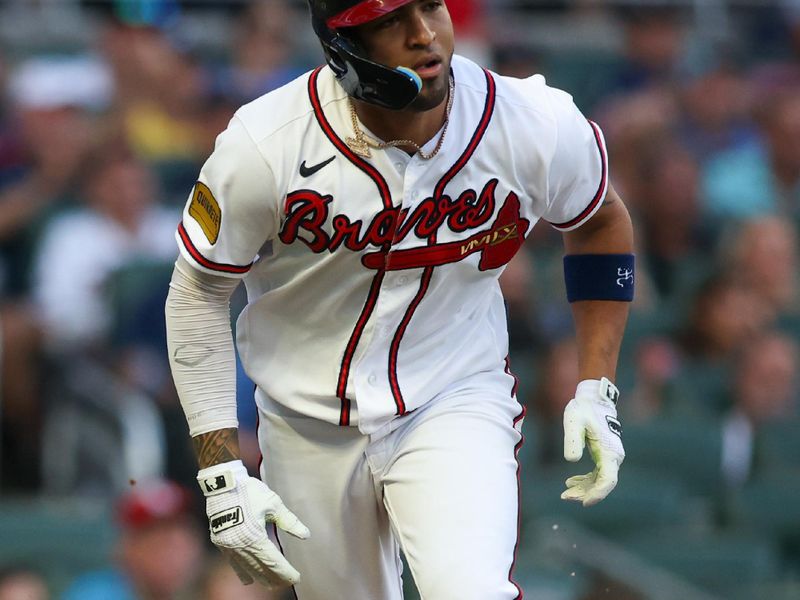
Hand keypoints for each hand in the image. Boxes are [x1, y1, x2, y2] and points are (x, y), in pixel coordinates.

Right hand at [197, 460, 309, 587]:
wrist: (222, 485)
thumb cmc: (249, 491)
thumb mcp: (273, 503)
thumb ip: (289, 521)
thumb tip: (305, 535)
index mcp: (255, 537)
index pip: (274, 562)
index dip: (286, 573)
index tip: (296, 578)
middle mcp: (241, 546)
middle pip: (261, 570)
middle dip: (275, 578)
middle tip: (287, 582)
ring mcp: (229, 547)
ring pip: (247, 569)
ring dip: (261, 577)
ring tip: (273, 583)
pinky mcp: (221, 544)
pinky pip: (233, 564)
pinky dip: (243, 572)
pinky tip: (250, 579)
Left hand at [561, 377, 623, 505]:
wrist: (594, 399)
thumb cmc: (584, 409)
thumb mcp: (574, 422)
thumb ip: (572, 439)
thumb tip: (572, 461)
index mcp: (609, 451)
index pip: (608, 480)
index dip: (598, 493)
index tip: (584, 502)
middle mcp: (613, 456)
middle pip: (603, 484)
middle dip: (586, 493)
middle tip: (565, 496)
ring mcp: (610, 457)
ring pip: (600, 481)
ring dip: (584, 489)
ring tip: (565, 492)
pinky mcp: (604, 455)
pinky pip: (597, 474)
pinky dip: (585, 481)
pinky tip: (570, 482)